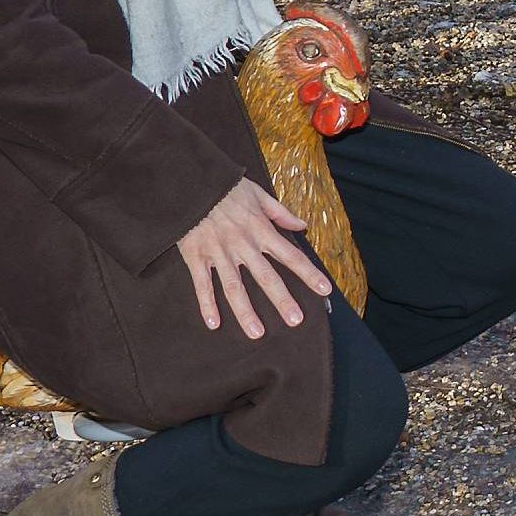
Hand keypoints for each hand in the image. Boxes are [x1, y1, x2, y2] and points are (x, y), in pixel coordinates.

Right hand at [176, 178, 332, 339]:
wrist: (191, 182)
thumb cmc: (227, 188)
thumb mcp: (259, 194)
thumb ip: (281, 213)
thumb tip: (303, 225)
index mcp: (261, 230)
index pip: (290, 256)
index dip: (309, 274)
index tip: (325, 290)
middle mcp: (243, 245)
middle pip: (266, 277)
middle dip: (282, 300)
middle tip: (295, 321)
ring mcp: (219, 253)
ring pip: (234, 287)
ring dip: (245, 312)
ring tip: (257, 333)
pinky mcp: (196, 257)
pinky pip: (202, 284)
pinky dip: (206, 304)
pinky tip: (213, 324)